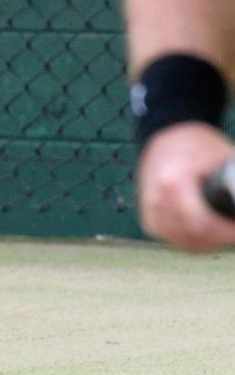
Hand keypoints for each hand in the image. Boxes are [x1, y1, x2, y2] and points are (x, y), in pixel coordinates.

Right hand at [137, 121, 234, 251]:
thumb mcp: (224, 158)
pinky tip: (203, 232)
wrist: (166, 133)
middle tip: (234, 229)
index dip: (228, 232)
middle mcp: (157, 198)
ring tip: (223, 230)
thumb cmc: (197, 143)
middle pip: (194, 236)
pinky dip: (189, 240)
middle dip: (221, 237)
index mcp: (173, 183)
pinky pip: (171, 238)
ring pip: (182, 241)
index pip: (203, 224)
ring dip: (206, 241)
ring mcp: (150, 209)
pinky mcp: (148, 216)